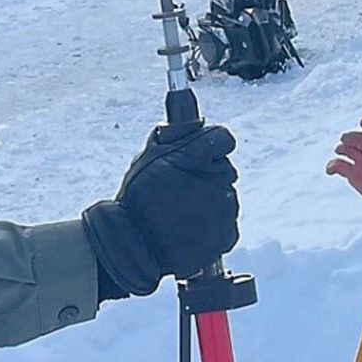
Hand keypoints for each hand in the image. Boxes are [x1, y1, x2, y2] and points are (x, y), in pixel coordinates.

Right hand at [82, 124, 238, 296]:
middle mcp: (216, 181)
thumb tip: (194, 113)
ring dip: (209, 202)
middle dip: (207, 176)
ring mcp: (224, 210)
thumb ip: (175, 133)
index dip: (211, 144)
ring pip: (226, 197)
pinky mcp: (227, 236)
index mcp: (196, 157)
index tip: (200, 154)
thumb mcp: (148, 156)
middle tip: (179, 190)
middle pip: (225, 169)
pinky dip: (213, 228)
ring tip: (180, 214)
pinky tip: (189, 231)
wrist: (133, 248)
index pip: (222, 138)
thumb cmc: (136, 201)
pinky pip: (227, 226)